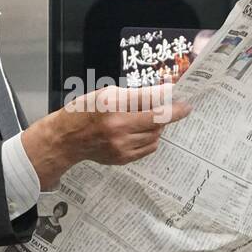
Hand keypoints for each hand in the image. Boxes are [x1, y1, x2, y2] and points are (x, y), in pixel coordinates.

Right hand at [22, 84, 191, 188]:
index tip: (184, 99)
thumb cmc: (85, 111)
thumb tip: (161, 93)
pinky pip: (148, 148)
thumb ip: (134, 95)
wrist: (67, 139)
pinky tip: (142, 132)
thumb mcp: (106, 94)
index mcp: (113, 106)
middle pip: (158, 121)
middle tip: (178, 108)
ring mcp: (121, 146)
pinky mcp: (122, 158)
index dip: (171, 100)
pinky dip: (151, 139)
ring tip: (150, 119)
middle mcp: (118, 127)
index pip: (151, 101)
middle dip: (172, 113)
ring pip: (156, 135)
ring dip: (159, 126)